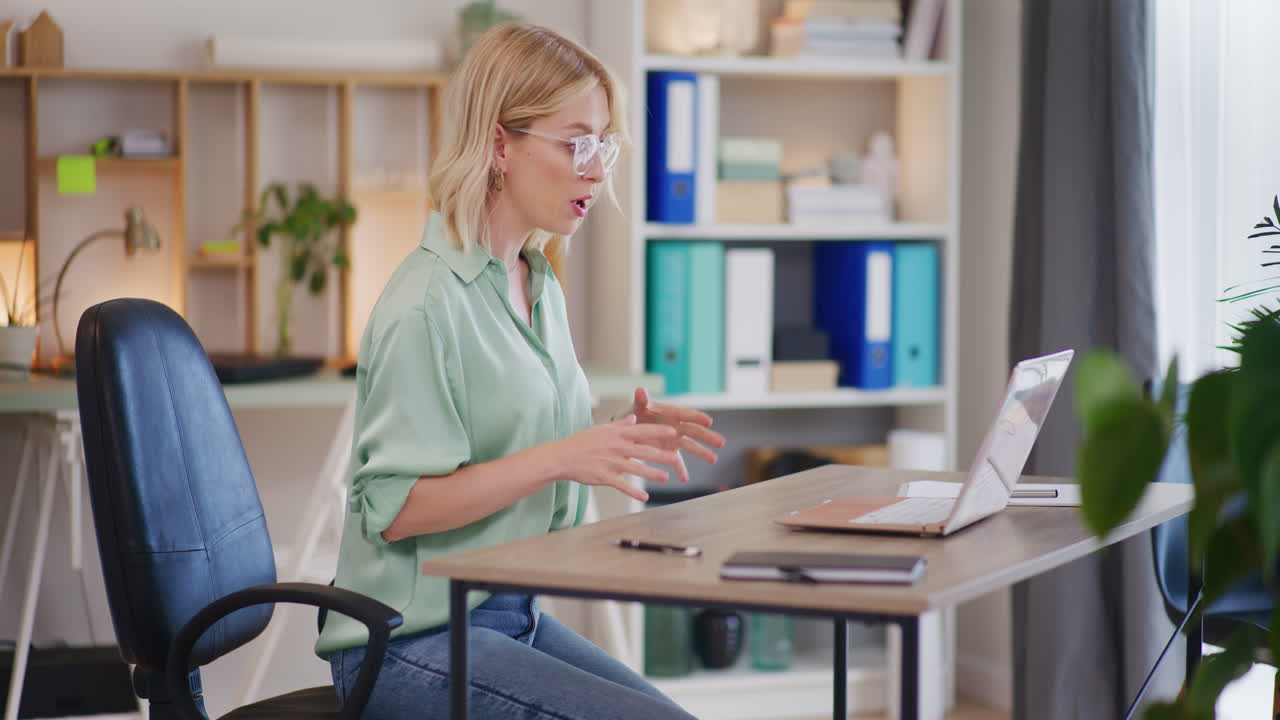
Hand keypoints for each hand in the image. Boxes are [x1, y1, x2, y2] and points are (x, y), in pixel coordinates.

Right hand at [548, 415, 682, 501]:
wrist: (562, 456)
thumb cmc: (581, 442)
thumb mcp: (601, 429)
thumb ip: (620, 425)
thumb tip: (634, 418)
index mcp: (617, 434)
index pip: (642, 431)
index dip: (658, 432)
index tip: (673, 432)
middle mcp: (616, 447)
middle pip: (644, 451)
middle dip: (662, 455)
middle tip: (677, 457)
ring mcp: (611, 462)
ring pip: (636, 469)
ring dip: (652, 474)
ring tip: (666, 477)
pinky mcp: (604, 476)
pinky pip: (621, 485)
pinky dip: (633, 492)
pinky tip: (644, 497)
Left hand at [622, 387, 725, 482]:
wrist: (631, 427)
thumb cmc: (637, 412)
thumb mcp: (639, 406)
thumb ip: (641, 400)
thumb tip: (640, 390)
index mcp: (672, 412)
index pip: (687, 414)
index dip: (698, 417)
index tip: (709, 422)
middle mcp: (677, 426)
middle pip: (695, 431)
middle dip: (708, 436)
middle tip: (720, 443)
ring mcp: (675, 439)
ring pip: (691, 446)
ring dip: (702, 452)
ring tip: (713, 459)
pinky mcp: (670, 451)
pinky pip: (677, 462)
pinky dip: (680, 470)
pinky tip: (684, 479)